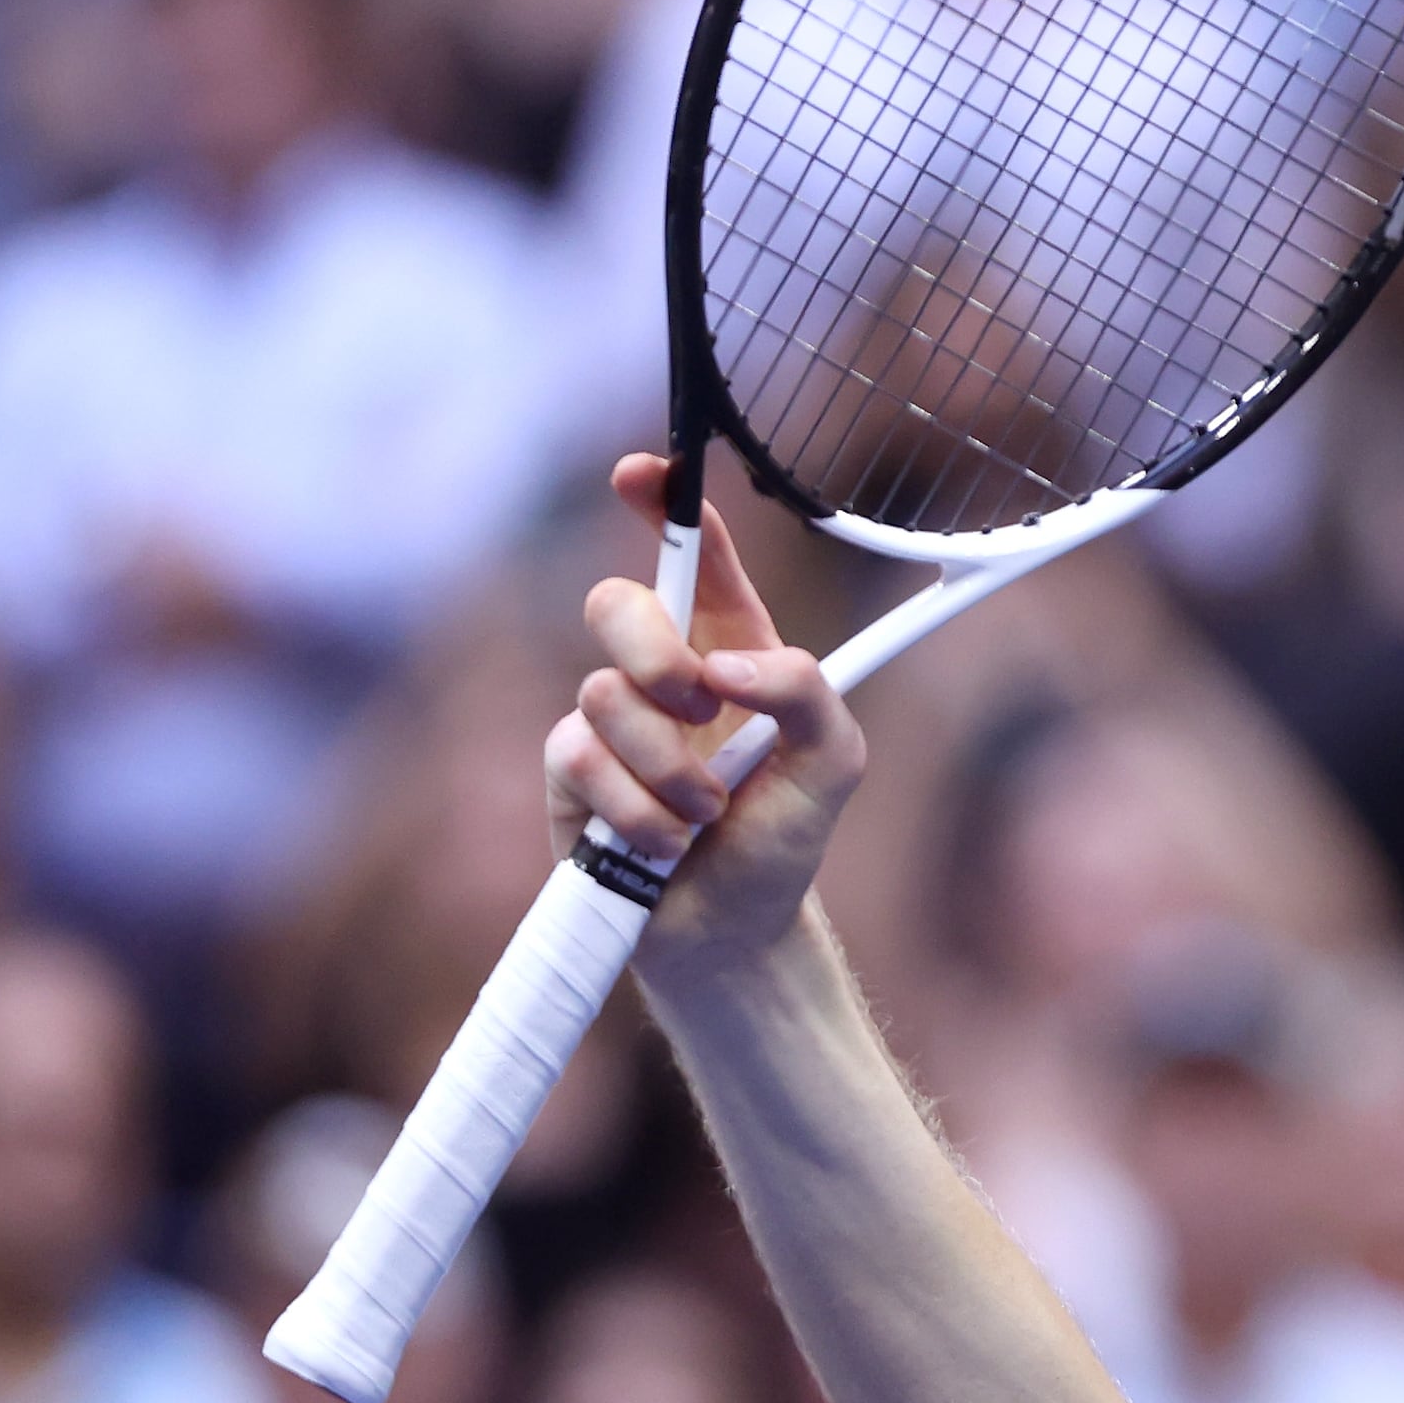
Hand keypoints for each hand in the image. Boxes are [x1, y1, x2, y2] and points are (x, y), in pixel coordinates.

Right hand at [545, 455, 862, 972]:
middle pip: (614, 601)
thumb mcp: (833, 760)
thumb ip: (805, 690)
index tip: (641, 472)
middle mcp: (663, 672)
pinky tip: (665, 843)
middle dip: (654, 651)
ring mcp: (609, 720)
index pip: (694, 557)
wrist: (735, 929)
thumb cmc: (786, 836)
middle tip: (702, 706)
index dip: (663, 503)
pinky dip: (637, 809)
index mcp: (732, 647)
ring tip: (705, 815)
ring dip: (668, 768)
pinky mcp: (570, 774)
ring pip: (603, 694)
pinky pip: (579, 758)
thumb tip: (727, 666)